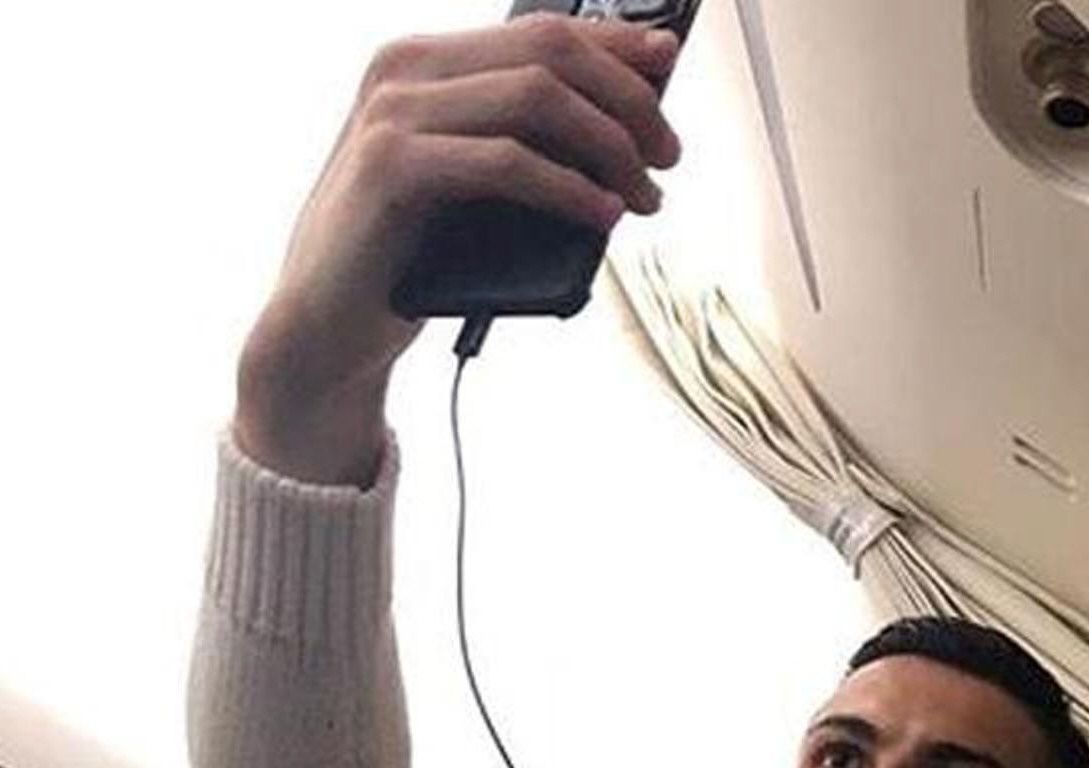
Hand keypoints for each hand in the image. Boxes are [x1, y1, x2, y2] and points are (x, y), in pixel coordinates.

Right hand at [234, 14, 681, 485]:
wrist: (327, 324)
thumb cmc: (406, 257)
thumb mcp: (468, 184)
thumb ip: (518, 143)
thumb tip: (622, 133)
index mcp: (424, 62)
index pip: (540, 29)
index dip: (615, 42)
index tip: (669, 61)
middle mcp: (404, 70)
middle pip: (549, 53)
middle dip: (627, 100)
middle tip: (668, 156)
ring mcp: (393, 116)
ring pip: (535, 98)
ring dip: (609, 147)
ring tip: (644, 196)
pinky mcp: (392, 170)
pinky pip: (505, 163)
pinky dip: (567, 187)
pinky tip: (604, 214)